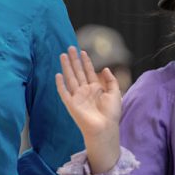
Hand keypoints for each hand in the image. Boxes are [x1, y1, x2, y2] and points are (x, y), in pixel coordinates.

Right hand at [56, 46, 121, 172]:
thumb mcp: (115, 93)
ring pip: (70, 78)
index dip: (86, 61)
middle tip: (70, 47)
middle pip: (78, 72)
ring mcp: (77, 97)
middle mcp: (85, 90)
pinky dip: (60, 84)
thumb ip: (111, 80)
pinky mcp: (71, 104)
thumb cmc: (111, 113)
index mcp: (95, 88)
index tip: (82, 51)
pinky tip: (58, 75)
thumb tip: (105, 68)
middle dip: (74, 60)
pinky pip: (64, 92)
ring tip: (63, 55)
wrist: (105, 127)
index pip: (89, 71)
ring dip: (66, 67)